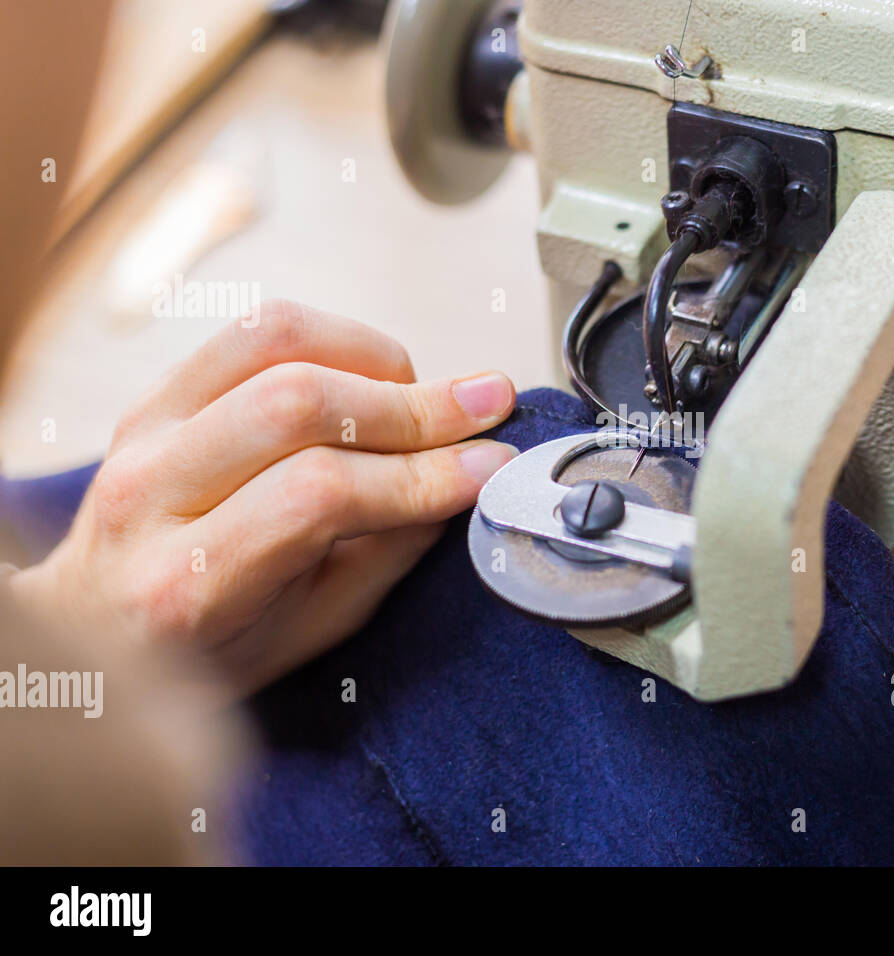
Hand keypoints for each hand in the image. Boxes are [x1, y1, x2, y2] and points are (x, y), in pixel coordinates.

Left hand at [10, 300, 517, 695]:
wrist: (100, 626)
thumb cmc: (212, 645)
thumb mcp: (311, 630)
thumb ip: (384, 554)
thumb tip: (464, 477)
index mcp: (186, 583)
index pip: (316, 497)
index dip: (418, 475)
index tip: (490, 466)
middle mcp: (149, 495)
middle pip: (295, 406)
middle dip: (412, 405)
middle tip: (487, 405)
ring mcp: (142, 431)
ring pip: (272, 344)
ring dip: (374, 359)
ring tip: (426, 396)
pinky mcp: (155, 392)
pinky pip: (253, 330)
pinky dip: (334, 338)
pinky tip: (373, 374)